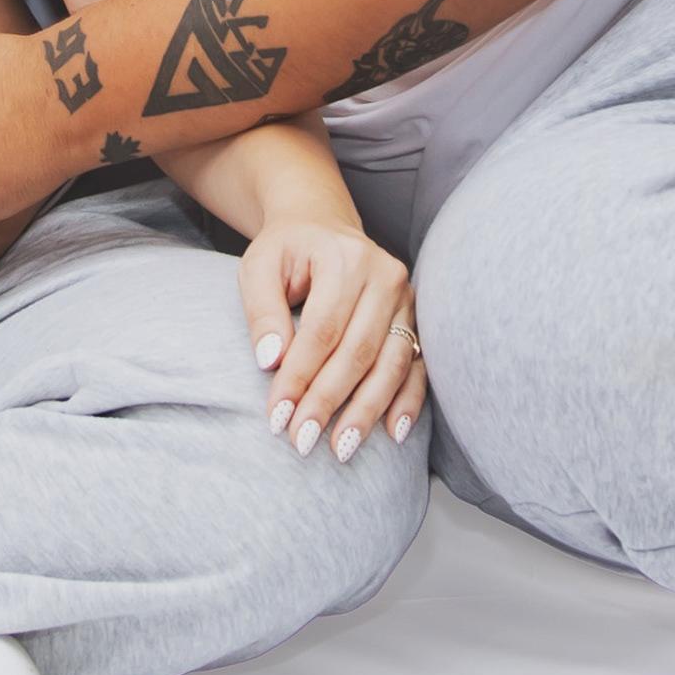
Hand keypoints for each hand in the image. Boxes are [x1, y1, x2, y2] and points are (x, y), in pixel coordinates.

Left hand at [241, 216, 424, 462]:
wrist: (321, 225)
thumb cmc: (286, 250)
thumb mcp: (259, 267)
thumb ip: (262, 311)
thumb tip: (271, 362)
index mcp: (346, 257)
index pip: (322, 329)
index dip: (300, 376)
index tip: (277, 415)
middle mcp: (385, 276)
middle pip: (358, 350)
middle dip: (329, 401)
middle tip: (302, 441)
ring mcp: (406, 299)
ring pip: (390, 363)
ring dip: (366, 411)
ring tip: (340, 449)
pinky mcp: (414, 320)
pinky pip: (416, 366)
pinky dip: (407, 401)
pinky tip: (394, 432)